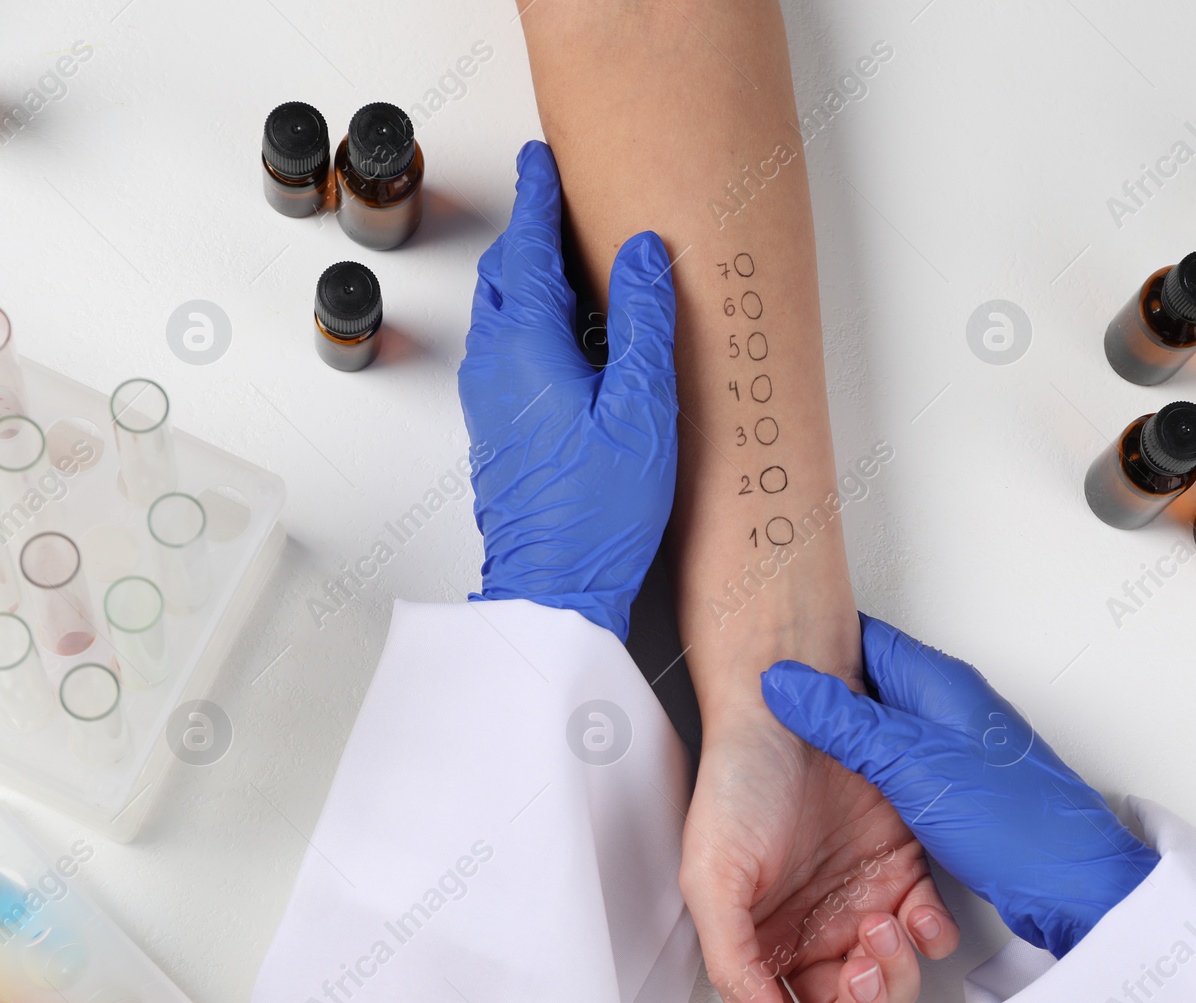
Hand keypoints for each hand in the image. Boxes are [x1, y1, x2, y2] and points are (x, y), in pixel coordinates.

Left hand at [458, 140, 676, 640]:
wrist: (552, 588)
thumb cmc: (597, 514)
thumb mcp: (642, 409)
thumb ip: (643, 323)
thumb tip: (643, 254)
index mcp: (527, 349)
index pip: (529, 248)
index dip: (539, 198)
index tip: (543, 160)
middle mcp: (496, 367)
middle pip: (506, 275)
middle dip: (528, 231)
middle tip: (553, 199)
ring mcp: (491, 400)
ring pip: (501, 312)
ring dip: (527, 274)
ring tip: (563, 257)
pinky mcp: (500, 428)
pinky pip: (506, 347)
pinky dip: (528, 316)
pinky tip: (564, 334)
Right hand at [681, 709, 960, 1002]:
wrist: (793, 706)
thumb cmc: (741, 777)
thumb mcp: (712, 875)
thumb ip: (731, 960)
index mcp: (761, 940)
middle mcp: (812, 928)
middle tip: (860, 973)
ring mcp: (860, 902)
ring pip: (891, 978)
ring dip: (894, 969)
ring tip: (881, 926)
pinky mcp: (903, 871)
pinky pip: (929, 930)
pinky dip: (930, 935)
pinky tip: (917, 914)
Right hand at [761, 614, 1158, 957]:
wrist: (1073, 885)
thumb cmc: (1012, 820)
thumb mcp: (910, 762)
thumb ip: (844, 722)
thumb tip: (786, 683)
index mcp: (938, 684)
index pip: (863, 640)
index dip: (814, 645)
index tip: (769, 656)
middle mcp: (946, 710)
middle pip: (868, 686)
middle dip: (821, 700)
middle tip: (768, 715)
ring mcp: (952, 752)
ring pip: (880, 734)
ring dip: (843, 748)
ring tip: (795, 762)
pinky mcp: (955, 793)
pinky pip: (897, 774)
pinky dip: (868, 784)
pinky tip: (845, 803)